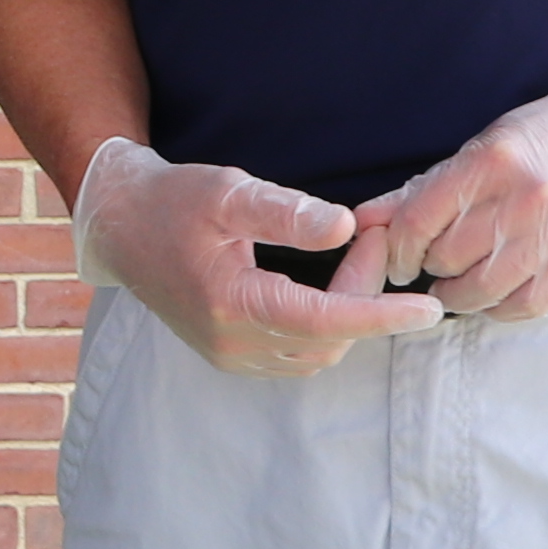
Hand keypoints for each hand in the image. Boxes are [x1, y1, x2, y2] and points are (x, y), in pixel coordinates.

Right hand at [69, 136, 434, 377]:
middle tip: (377, 237)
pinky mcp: (232, 357)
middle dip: (366, 294)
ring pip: (318, 353)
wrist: (120, 226)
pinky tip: (330, 284)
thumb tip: (346, 227)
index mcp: (232, 305)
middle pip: (329, 337)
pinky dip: (326, 325)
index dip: (381, 317)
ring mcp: (231, 357)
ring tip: (357, 255)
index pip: (324, 321)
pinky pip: (298, 355)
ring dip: (348, 312)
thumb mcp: (228, 191)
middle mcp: (233, 344)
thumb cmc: (173, 200)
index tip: (428, 310)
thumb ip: (287, 211)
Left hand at [359, 57, 547, 318]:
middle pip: (447, 259)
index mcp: (492, 162)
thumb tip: (362, 222)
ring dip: (459, 294)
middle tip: (434, 264)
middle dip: (431, 267)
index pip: (418, 223)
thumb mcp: (483, 148)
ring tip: (459, 281)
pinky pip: (524, 306)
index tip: (399, 258)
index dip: (398, 250)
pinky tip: (496, 291)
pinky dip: (499, 307)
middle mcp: (527, 198)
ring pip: (482, 291)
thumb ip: (421, 191)